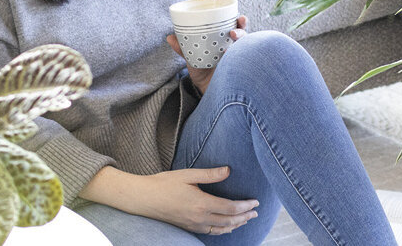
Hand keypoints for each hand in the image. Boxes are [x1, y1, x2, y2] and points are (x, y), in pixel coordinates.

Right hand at [84, 166, 258, 234]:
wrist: (144, 199)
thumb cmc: (164, 184)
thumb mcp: (188, 175)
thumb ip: (210, 174)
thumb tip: (229, 170)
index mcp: (201, 204)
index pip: (231, 208)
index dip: (246, 206)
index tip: (256, 201)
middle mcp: (200, 218)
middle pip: (229, 221)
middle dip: (245, 217)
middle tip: (256, 212)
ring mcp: (194, 225)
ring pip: (221, 229)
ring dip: (237, 225)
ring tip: (247, 219)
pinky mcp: (189, 227)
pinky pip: (211, 232)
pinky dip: (223, 230)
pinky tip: (227, 226)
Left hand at [168, 15, 246, 94]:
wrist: (205, 91)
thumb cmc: (203, 71)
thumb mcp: (192, 58)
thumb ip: (183, 48)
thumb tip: (170, 37)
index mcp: (227, 40)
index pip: (237, 27)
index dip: (241, 21)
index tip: (239, 18)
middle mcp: (236, 49)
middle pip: (245, 36)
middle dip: (242, 31)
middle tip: (233, 33)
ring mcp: (239, 60)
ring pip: (246, 49)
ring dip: (240, 47)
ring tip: (228, 49)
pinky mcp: (239, 71)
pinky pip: (243, 65)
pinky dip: (237, 62)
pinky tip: (228, 61)